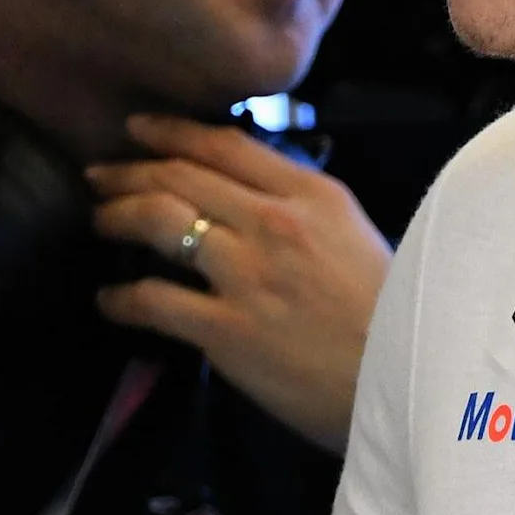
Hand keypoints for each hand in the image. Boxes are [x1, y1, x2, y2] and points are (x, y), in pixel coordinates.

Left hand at [89, 113, 391, 451]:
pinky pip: (154, 301)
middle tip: (100, 174)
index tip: (138, 129)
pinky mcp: (229, 332)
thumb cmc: (392, 318)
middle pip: (181, 176)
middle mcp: (275, 224)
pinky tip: (109, 301)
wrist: (414, 384)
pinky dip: (120, 298)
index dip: (171, 131)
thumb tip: (249, 199)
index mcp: (313, 195)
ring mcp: (249, 276)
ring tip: (100, 221)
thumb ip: (303, 211)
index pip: (225, 145)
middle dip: (130, 171)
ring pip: (159, 222)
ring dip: (116, 217)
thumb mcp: (355, 237)